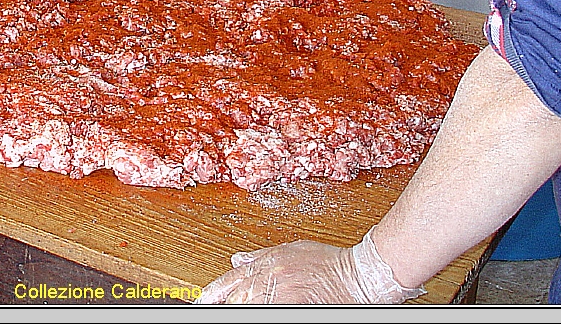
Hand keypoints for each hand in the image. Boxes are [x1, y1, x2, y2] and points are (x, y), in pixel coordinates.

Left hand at [196, 232, 422, 303]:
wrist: (358, 273)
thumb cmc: (331, 263)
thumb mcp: (293, 251)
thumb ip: (262, 257)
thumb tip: (237, 260)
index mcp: (269, 261)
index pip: (233, 278)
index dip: (216, 291)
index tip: (202, 300)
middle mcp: (272, 274)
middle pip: (238, 294)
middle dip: (225, 301)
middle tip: (209, 307)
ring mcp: (283, 291)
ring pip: (250, 301)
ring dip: (239, 305)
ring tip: (228, 310)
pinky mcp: (294, 303)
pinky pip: (269, 308)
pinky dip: (259, 308)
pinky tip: (256, 309)